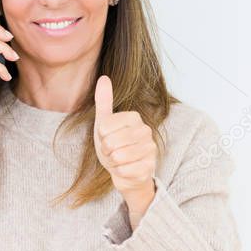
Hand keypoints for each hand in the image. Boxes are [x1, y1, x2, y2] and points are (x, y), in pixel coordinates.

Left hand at [94, 75, 157, 197]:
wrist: (125, 171)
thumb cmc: (114, 145)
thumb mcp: (104, 122)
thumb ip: (104, 100)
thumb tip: (103, 77)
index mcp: (134, 118)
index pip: (104, 127)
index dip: (101, 137)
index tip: (107, 138)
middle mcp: (146, 131)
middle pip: (111, 142)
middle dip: (106, 151)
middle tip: (112, 151)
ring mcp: (150, 150)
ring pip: (118, 157)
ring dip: (113, 162)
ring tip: (118, 159)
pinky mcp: (149, 168)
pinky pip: (124, 170)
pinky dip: (120, 172)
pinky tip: (125, 169)